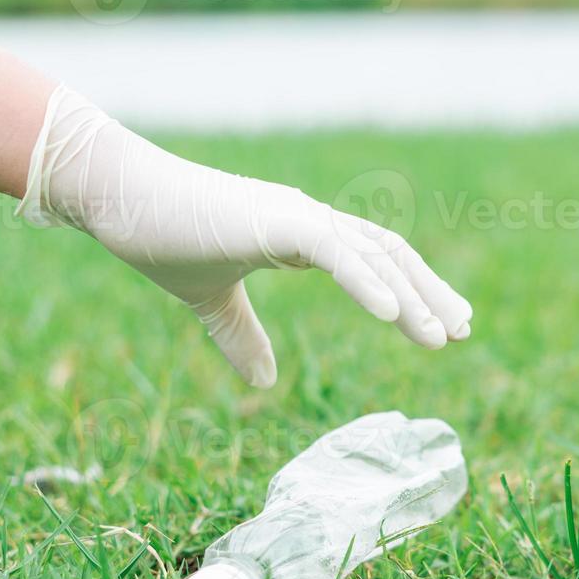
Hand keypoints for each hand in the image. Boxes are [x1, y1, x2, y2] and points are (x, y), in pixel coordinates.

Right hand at [18, 87, 472, 387]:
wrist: (115, 197)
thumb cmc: (159, 236)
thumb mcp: (210, 302)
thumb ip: (240, 337)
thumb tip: (265, 381)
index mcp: (299, 234)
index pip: (372, 259)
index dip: (408, 290)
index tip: (440, 325)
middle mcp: (308, 220)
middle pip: (388, 254)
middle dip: (429, 292)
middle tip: (463, 329)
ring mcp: (295, 216)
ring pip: (372, 255)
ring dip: (410, 296)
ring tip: (442, 336)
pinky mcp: (276, 221)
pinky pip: (336, 252)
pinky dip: (368, 281)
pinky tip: (393, 313)